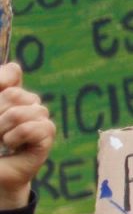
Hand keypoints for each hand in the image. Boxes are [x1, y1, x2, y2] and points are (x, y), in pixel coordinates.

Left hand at [0, 63, 55, 209]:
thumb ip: (0, 92)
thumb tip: (15, 67)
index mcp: (9, 94)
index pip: (12, 71)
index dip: (4, 79)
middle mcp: (26, 103)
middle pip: (14, 93)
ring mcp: (38, 119)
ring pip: (25, 110)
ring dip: (4, 128)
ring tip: (1, 140)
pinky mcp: (46, 136)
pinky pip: (36, 126)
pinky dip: (18, 136)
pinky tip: (12, 146)